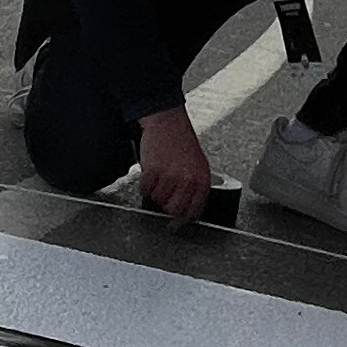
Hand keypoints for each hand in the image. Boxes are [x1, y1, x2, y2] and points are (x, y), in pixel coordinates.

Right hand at [135, 105, 214, 223]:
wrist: (168, 122)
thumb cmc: (182, 143)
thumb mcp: (197, 166)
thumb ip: (194, 189)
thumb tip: (186, 212)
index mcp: (202, 181)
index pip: (193, 212)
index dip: (181, 219)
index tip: (174, 224)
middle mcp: (188, 181)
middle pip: (173, 210)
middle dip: (166, 204)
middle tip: (165, 192)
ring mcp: (170, 177)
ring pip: (157, 200)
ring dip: (155, 191)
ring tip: (160, 175)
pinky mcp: (153, 171)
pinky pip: (145, 190)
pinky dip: (145, 184)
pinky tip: (151, 172)